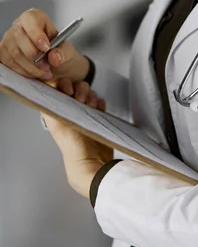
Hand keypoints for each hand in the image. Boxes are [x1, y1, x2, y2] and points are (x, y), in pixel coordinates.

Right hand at [0, 8, 89, 81]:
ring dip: (31, 67)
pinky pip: (10, 64)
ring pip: (14, 54)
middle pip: (19, 37)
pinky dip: (24, 72)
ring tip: (45, 71)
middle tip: (47, 65)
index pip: (29, 20)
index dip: (36, 34)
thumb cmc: (58, 52)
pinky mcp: (4, 54)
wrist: (54, 65)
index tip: (46, 48)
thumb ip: (63, 52)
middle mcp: (19, 26)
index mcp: (34, 17)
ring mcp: (9, 40)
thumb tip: (54, 56)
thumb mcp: (67, 50)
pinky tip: (35, 73)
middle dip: (34, 55)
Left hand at [43, 81, 111, 197]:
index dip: (62, 84)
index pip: (56, 88)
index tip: (68, 89)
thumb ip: (52, 106)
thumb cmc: (72, 147)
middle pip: (74, 86)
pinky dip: (100, 102)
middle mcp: (69, 109)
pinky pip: (100, 101)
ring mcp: (84, 112)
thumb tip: (47, 89)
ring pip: (87, 92)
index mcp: (57, 111)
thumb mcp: (57, 124)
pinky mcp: (97, 117)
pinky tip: (99, 109)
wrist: (91, 161)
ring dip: (90, 94)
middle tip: (80, 98)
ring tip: (91, 105)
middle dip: (79, 88)